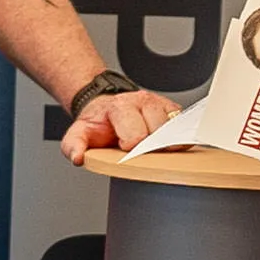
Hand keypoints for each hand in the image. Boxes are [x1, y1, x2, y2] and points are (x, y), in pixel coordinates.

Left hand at [55, 86, 180, 166]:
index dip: (133, 147)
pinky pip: (186, 127)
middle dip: (152, 146)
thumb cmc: (97, 125)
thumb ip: (74, 146)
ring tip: (154, 147)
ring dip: (168, 143)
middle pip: (160, 132)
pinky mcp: (174, 110)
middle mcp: (143, 101)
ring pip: (176, 129)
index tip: (125, 148)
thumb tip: (79, 158)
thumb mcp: (78, 134)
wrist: (106, 107)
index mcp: (120, 106)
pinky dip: (180, 138)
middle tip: (141, 150)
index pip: (137, 134)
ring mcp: (160, 104)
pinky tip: (167, 144)